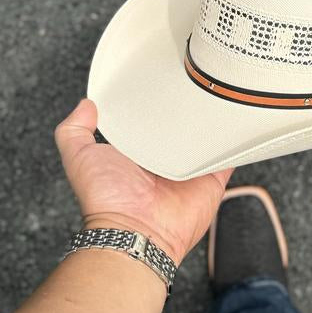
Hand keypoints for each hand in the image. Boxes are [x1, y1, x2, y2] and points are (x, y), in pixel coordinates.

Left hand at [55, 98, 232, 264]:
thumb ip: (74, 130)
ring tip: (219, 95)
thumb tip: (86, 104)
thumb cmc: (106, 200)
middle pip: (182, 126)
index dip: (154, 101)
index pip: (150, 119)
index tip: (161, 80)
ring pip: (208, 137)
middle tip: (193, 83)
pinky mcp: (213, 178)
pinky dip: (235, 142)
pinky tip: (237, 122)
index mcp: (138, 152)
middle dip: (187, 107)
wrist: (136, 232)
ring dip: (214, 120)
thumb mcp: (79, 157)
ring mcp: (191, 169)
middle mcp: (166, 160)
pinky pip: (230, 155)